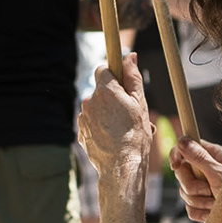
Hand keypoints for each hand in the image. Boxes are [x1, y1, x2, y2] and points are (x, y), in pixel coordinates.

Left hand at [78, 54, 149, 178]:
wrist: (121, 167)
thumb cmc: (135, 135)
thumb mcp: (140, 103)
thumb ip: (133, 77)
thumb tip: (130, 56)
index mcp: (105, 90)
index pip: (103, 69)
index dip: (114, 74)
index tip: (122, 83)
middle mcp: (89, 101)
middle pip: (100, 90)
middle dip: (113, 97)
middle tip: (128, 112)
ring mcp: (83, 118)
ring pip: (96, 107)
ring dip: (107, 113)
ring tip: (123, 129)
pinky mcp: (81, 132)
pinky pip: (91, 122)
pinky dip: (100, 127)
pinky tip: (113, 137)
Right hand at [169, 138, 221, 221]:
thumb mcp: (219, 174)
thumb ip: (199, 158)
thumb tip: (182, 140)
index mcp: (214, 156)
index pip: (187, 148)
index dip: (177, 155)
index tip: (175, 165)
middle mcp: (208, 169)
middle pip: (182, 173)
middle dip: (192, 186)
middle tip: (209, 190)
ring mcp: (205, 187)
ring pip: (185, 193)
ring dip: (199, 201)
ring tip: (216, 203)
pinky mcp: (203, 204)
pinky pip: (190, 208)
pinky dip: (200, 212)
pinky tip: (213, 212)